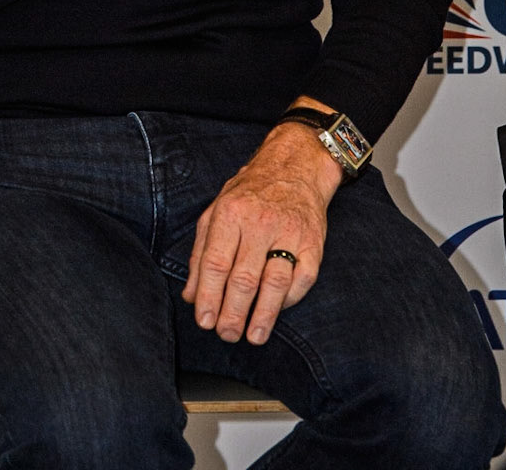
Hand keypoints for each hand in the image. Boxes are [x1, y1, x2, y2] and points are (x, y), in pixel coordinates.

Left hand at [182, 112, 340, 344]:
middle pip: (243, 277)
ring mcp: (289, 233)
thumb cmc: (250, 192)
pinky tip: (277, 311)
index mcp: (231, 213)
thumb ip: (201, 253)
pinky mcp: (314, 244)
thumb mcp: (217, 211)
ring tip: (252, 336)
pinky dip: (289, 300)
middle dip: (232, 313)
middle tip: (226, 334)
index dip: (209, 296)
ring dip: (263, 315)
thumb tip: (191, 296)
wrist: (294, 168)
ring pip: (274, 283)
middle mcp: (260, 222)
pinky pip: (302, 280)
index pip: (215, 262)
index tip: (204, 321)